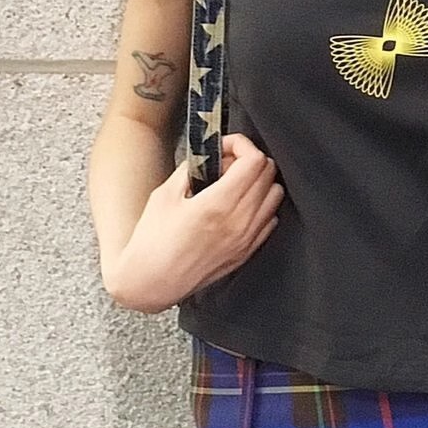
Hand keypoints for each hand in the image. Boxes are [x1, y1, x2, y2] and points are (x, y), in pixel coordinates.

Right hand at [107, 133, 283, 310]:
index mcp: (217, 205)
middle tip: (225, 162)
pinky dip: (260, 205)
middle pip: (268, 174)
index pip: (254, 161)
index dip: (241, 144)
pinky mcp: (247, 252)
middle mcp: (238, 222)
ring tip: (233, 184)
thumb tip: (209, 152)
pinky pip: (270, 219)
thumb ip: (192, 168)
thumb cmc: (152, 240)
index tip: (225, 145)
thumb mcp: (165, 194)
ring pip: (275, 195)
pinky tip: (238, 206)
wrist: (151, 282)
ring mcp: (246, 239)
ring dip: (258, 182)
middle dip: (249, 159)